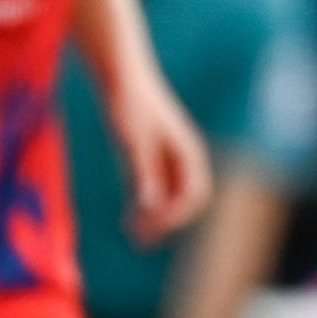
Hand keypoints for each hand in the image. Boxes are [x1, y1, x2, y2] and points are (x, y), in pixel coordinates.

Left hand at [109, 73, 211, 244]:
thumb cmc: (130, 105)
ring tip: (134, 235)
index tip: (151, 229)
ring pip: (172, 197)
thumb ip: (143, 174)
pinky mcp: (152, 156)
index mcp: (189, 152)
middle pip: (186, 200)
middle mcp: (184, 157)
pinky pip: (157, 189)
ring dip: (157, 218)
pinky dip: (148, 207)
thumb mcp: (134, 142)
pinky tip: (129, 217)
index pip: (195, 194)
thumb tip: (150, 207)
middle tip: (141, 241)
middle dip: (167, 223)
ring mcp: (169, 157)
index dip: (176, 216)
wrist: (122, 76)